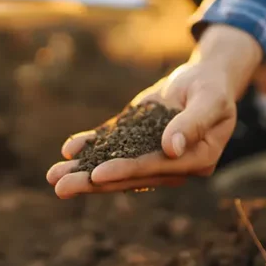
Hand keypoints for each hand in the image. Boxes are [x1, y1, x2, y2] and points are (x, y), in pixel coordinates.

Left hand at [46, 25, 263, 197]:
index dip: (125, 171)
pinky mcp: (137, 139)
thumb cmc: (212, 87)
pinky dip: (90, 147)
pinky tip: (68, 150)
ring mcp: (151, 155)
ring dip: (83, 171)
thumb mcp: (209, 100)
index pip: (154, 168)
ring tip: (53, 177)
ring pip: (113, 165)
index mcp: (195, 161)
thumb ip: (193, 123)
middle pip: (128, 175)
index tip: (97, 175)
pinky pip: (111, 146)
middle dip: (92, 181)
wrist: (205, 77)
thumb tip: (171, 150)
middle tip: (60, 188)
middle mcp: (171, 165)